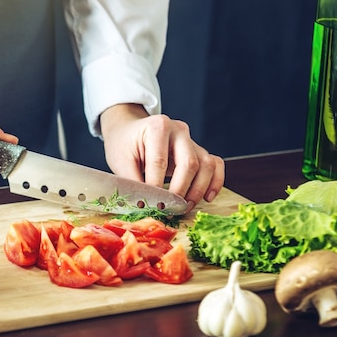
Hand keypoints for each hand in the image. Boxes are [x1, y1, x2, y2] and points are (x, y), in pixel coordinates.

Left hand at [100, 103, 224, 211]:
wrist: (130, 132)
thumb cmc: (124, 144)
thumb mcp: (120, 161)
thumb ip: (133, 183)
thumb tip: (145, 205)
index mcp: (157, 127)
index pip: (160, 161)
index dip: (155, 186)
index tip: (150, 205)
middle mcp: (179, 131)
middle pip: (189, 163)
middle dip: (180, 191)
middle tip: (170, 209)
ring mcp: (192, 140)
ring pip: (206, 165)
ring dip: (198, 190)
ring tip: (184, 207)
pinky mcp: (199, 151)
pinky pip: (215, 165)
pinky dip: (215, 182)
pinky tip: (206, 197)